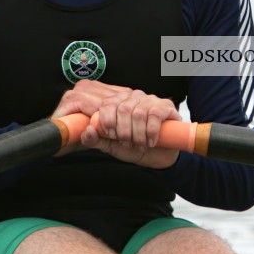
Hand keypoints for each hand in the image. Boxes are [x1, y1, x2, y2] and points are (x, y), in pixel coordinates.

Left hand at [51, 80, 180, 168]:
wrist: (157, 156)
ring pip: (138, 113)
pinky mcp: (165, 106)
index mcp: (118, 102)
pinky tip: (151, 141)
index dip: (107, 121)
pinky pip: (155, 115)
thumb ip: (95, 139)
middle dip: (124, 131)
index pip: (107, 104)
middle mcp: (133, 97)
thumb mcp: (110, 145)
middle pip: (123, 109)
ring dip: (138, 135)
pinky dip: (151, 131)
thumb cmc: (132, 147)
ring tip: (139, 145)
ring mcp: (150, 100)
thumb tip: (88, 130)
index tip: (111, 136)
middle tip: (127, 143)